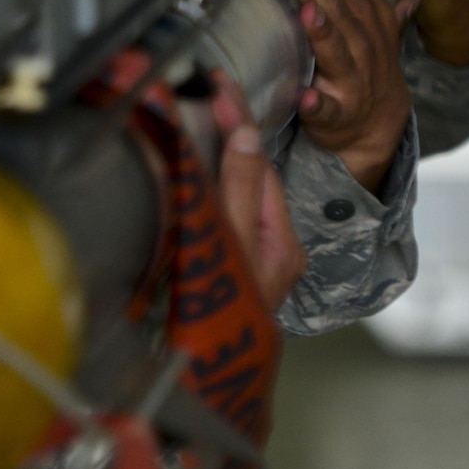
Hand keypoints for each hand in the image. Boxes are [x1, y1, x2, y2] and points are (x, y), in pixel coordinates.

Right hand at [210, 69, 304, 310]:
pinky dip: (200, 182)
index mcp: (281, 243)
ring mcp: (243, 259)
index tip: (218, 83)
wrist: (201, 386)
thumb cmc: (222, 321)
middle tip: (207, 86)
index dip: (238, 121)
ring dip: (212, 154)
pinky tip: (187, 166)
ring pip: (230, 192)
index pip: (258, 165)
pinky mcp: (217, 267)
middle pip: (248, 176)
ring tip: (198, 112)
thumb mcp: (235, 248)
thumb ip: (240, 191)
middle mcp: (268, 250)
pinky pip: (214, 210)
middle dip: (227, 131)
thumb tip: (246, 134)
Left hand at [273, 0, 413, 191]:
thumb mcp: (369, 17)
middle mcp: (365, 44)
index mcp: (371, 16)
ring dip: (323, 34)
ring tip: (306, 14)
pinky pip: (329, 110)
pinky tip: (305, 97)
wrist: (380, 121)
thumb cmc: (363, 58)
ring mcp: (354, 81)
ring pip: (338, 54)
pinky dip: (318, 105)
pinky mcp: (339, 114)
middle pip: (340, 11)